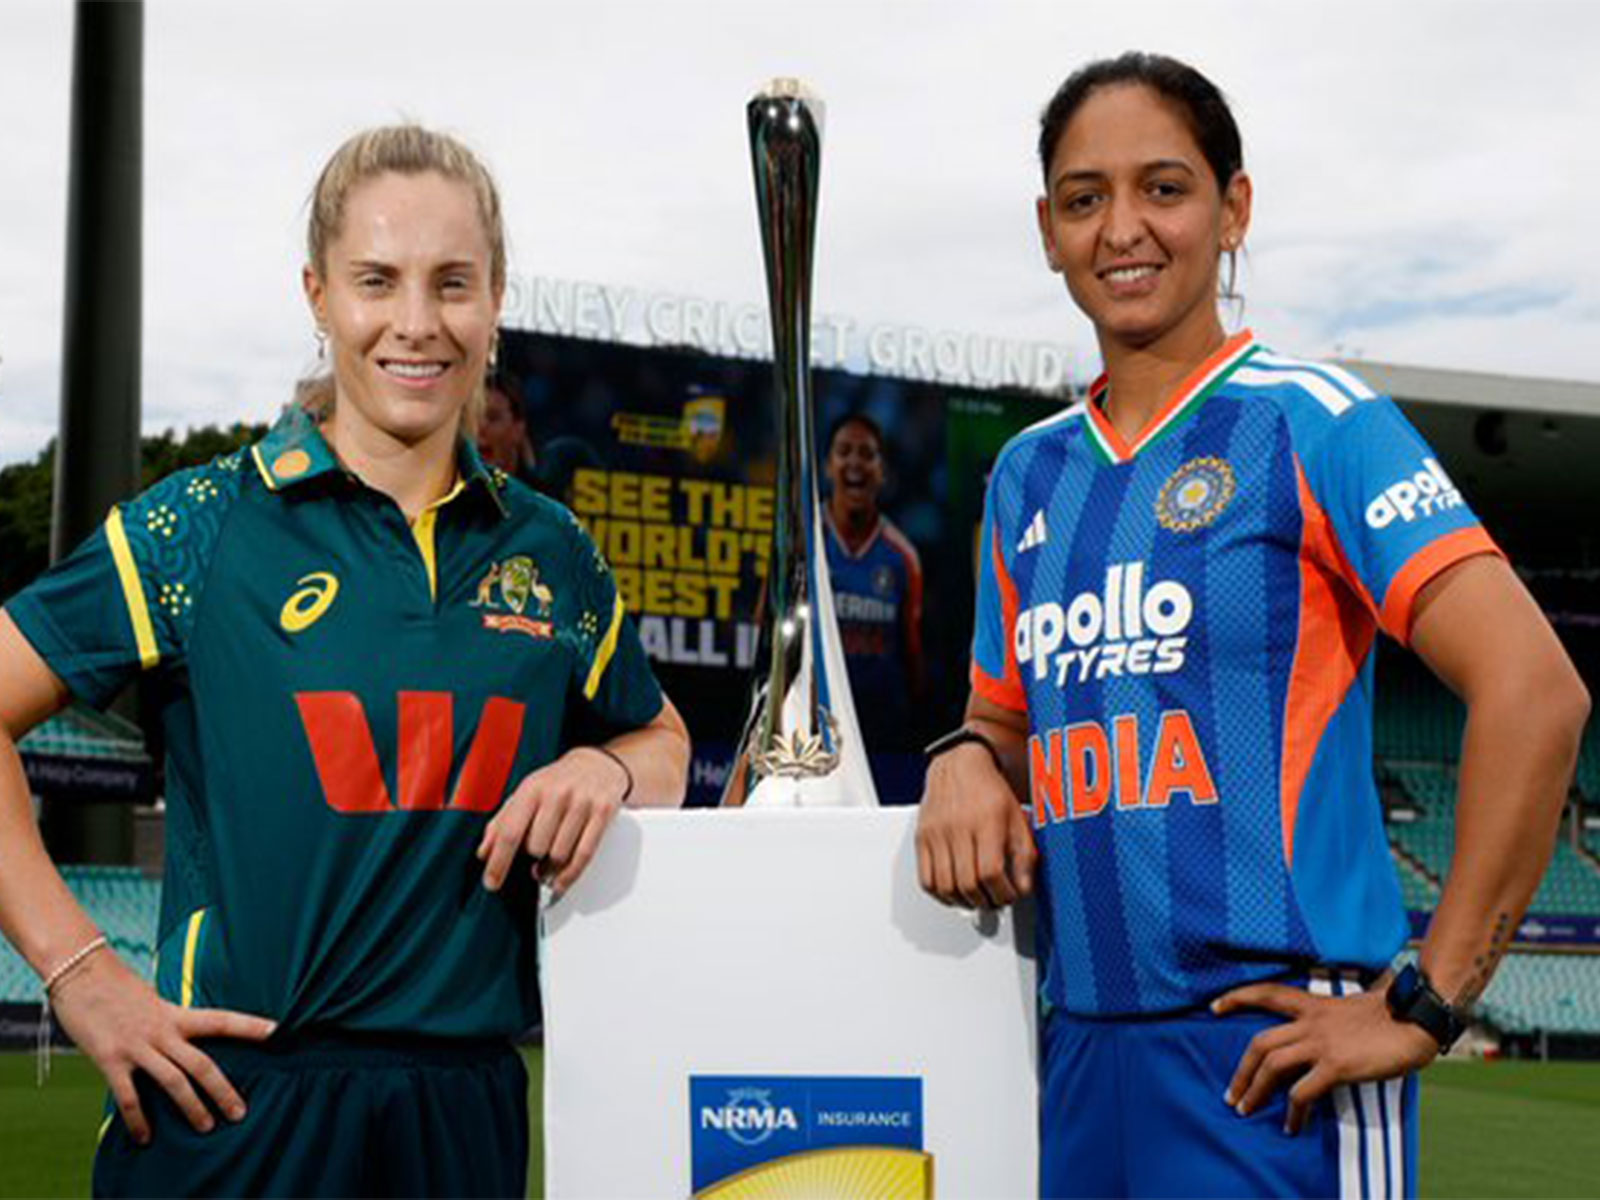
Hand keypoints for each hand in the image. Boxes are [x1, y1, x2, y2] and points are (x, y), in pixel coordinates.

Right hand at [48, 948, 275, 1144]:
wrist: (80, 973)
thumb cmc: (116, 987)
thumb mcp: (152, 1000)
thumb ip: (168, 1021)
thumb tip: (180, 1037)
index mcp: (176, 1014)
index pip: (222, 1019)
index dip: (250, 1026)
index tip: (278, 1031)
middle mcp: (162, 1030)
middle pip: (202, 1064)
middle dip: (223, 1090)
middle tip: (240, 1113)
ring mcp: (137, 1046)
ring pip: (174, 1082)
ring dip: (192, 1107)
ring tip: (207, 1128)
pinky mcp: (110, 1059)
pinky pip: (128, 1096)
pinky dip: (138, 1119)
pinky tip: (145, 1136)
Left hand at [478, 745, 628, 894]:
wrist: (597, 763)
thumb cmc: (557, 782)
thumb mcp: (526, 793)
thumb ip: (502, 822)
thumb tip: (485, 853)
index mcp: (532, 788)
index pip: (511, 832)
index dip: (499, 861)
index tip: (491, 882)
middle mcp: (557, 794)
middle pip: (536, 847)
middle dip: (533, 858)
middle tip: (535, 856)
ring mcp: (582, 803)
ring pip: (560, 855)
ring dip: (551, 868)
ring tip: (549, 863)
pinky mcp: (603, 812)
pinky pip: (584, 855)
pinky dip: (569, 875)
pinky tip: (560, 881)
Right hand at [916, 741, 1035, 908]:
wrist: (959, 766)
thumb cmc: (989, 792)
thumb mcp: (1017, 818)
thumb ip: (1024, 855)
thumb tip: (1023, 887)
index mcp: (986, 821)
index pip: (991, 872)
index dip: (1003, 893)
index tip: (1010, 895)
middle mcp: (958, 827)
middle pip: (967, 883)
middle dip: (986, 902)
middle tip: (995, 901)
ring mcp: (936, 834)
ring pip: (945, 886)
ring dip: (963, 902)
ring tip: (977, 900)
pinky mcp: (922, 839)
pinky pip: (926, 879)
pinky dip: (941, 895)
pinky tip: (955, 893)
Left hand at [1212, 981, 1438, 1133]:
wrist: (1419, 1017)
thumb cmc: (1394, 1015)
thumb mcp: (1352, 1008)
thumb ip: (1331, 1021)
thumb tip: (1322, 1039)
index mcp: (1314, 1005)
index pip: (1266, 993)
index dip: (1237, 997)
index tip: (1214, 1006)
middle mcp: (1312, 1022)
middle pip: (1260, 1043)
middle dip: (1241, 1071)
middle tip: (1232, 1094)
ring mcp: (1322, 1043)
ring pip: (1272, 1065)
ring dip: (1255, 1091)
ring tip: (1247, 1111)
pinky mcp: (1337, 1065)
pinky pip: (1303, 1092)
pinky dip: (1292, 1112)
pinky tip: (1292, 1126)